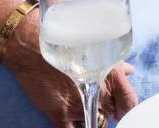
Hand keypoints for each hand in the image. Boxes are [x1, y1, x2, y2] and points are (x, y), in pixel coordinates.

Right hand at [4, 11, 138, 126]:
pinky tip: (70, 121)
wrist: (29, 44)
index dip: (125, 108)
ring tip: (80, 108)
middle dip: (105, 109)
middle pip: (110, 113)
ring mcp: (80, 106)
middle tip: (94, 102)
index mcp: (112, 75)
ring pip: (94, 124)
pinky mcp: (59, 115)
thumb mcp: (94, 45)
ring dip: (89, 119)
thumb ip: (114, 62)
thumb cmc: (62, 38)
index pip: (129, 102)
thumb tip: (128, 70)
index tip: (120, 110)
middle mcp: (100, 93)